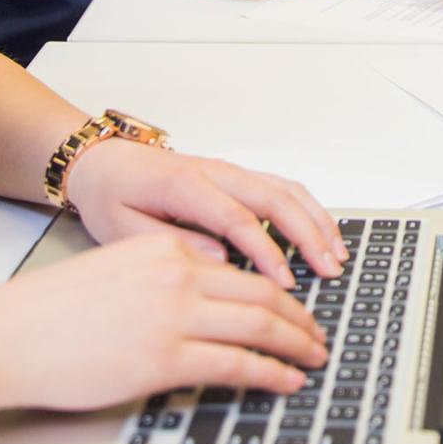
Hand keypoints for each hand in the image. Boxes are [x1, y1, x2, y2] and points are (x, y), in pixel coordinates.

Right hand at [0, 234, 330, 411]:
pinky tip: (286, 379)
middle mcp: (181, 274)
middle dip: (301, 318)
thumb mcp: (124, 267)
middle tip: (319, 335)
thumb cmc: (55, 311)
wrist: (11, 335)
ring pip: (260, 325)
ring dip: (296, 343)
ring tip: (313, 357)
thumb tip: (212, 297)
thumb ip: (170, 273)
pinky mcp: (165, 358)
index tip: (299, 306)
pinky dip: (271, 372)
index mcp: (172, 249)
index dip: (282, 289)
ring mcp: (175, 316)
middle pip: (265, 292)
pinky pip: (237, 363)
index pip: (245, 268)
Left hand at [64, 137, 347, 285]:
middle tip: (329, 268)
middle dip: (308, 234)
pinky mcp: (238, 175)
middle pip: (275, 198)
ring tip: (336, 253)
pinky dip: (308, 209)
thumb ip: (168, 245)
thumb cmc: (111, 195)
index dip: (265, 251)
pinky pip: (282, 187)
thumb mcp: (120, 229)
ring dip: (316, 220)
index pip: (237, 218)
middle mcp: (216, 172)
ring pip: (286, 189)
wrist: (106, 162)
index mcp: (185, 185)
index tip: (284, 282)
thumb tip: (218, 261)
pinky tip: (321, 231)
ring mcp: (231, 171)